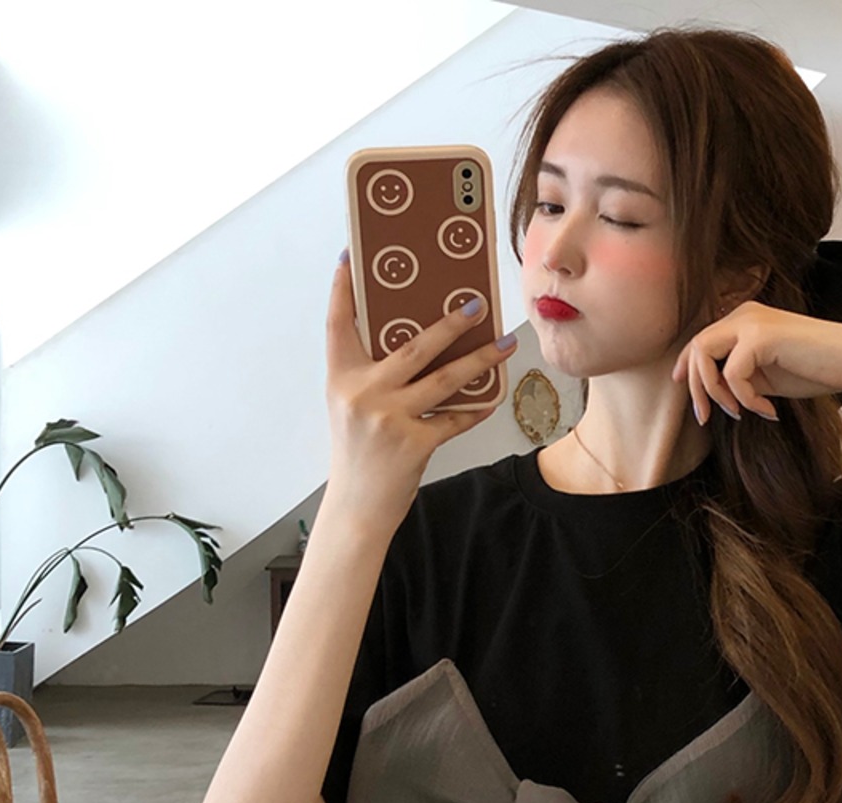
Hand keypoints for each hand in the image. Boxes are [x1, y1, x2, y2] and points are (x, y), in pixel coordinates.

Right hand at [323, 254, 516, 538]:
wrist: (356, 506)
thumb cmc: (357, 453)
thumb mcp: (351, 408)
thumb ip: (371, 376)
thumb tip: (414, 342)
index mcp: (341, 379)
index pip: (338, 324)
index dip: (343, 289)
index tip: (351, 256)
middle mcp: (362, 394)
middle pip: (412, 346)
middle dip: (448, 324)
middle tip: (476, 304)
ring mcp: (389, 419)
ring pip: (444, 379)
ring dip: (479, 359)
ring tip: (503, 343)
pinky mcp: (414, 443)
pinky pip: (455, 418)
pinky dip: (476, 406)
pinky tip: (494, 394)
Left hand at [670, 301, 841, 424]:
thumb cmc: (817, 369)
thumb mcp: (767, 375)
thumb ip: (739, 377)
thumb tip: (711, 393)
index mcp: (745, 318)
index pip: (700, 341)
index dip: (687, 370)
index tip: (694, 401)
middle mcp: (744, 313)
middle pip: (695, 348)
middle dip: (695, 388)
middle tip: (705, 418)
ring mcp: (752, 322)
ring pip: (704, 358)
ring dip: (717, 394)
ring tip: (741, 414)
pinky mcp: (762, 337)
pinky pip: (733, 376)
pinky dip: (747, 401)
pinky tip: (769, 411)